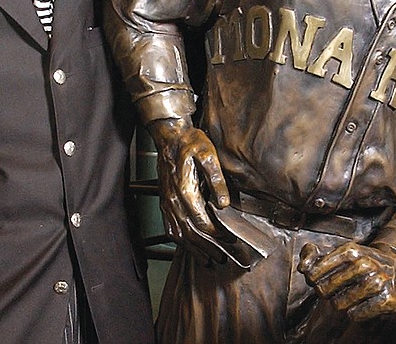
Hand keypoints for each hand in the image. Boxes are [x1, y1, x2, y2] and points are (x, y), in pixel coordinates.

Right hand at [149, 118, 229, 260]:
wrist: (170, 136)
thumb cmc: (190, 143)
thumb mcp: (208, 154)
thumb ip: (216, 179)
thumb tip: (223, 203)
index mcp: (185, 190)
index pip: (202, 222)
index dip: (217, 234)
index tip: (231, 239)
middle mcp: (173, 200)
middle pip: (190, 233)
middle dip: (208, 248)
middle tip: (223, 257)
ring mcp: (166, 202)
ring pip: (178, 234)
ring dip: (194, 249)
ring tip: (208, 259)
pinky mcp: (164, 201)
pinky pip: (169, 227)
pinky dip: (179, 241)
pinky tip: (188, 246)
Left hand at [298, 241, 395, 320]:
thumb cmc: (362, 260)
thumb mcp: (339, 252)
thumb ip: (314, 256)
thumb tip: (302, 267)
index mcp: (349, 250)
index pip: (314, 272)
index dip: (312, 279)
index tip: (316, 279)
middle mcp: (364, 264)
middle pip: (324, 289)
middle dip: (324, 292)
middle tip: (331, 290)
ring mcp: (377, 282)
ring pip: (339, 304)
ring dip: (339, 303)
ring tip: (346, 296)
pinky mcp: (387, 300)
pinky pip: (356, 314)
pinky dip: (354, 312)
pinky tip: (359, 303)